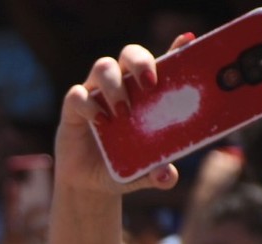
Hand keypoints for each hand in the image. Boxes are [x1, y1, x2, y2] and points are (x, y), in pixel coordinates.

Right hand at [54, 39, 191, 196]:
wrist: (89, 183)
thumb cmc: (122, 167)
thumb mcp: (143, 172)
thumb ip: (158, 173)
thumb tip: (167, 177)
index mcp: (145, 93)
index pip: (162, 63)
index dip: (176, 48)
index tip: (187, 42)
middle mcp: (121, 86)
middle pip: (130, 54)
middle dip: (140, 62)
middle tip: (149, 84)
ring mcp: (96, 94)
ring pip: (103, 66)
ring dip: (115, 85)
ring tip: (122, 112)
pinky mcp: (73, 108)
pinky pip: (77, 95)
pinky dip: (88, 105)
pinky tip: (99, 122)